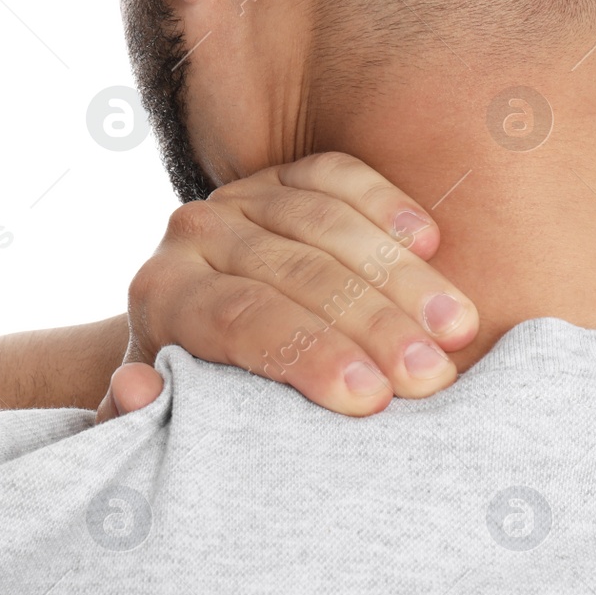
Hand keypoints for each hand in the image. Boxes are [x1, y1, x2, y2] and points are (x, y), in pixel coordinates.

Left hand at [96, 152, 478, 420]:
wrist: (200, 337)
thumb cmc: (202, 399)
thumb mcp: (173, 420)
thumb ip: (151, 418)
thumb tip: (138, 389)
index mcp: (162, 296)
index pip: (239, 319)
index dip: (309, 355)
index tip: (371, 398)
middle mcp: (194, 235)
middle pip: (293, 272)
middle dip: (373, 325)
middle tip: (434, 375)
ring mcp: (242, 197)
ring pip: (325, 223)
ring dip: (400, 276)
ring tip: (457, 327)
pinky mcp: (285, 174)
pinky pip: (337, 174)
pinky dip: (386, 203)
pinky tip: (431, 242)